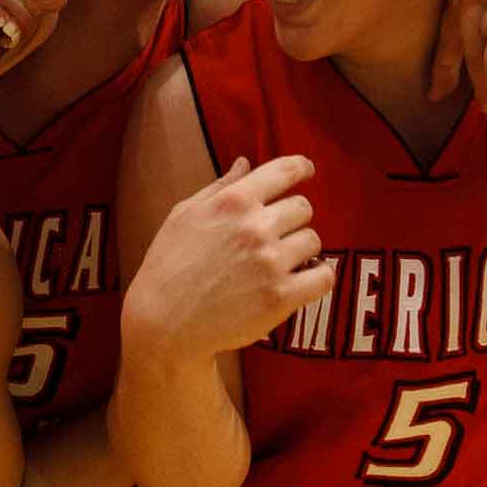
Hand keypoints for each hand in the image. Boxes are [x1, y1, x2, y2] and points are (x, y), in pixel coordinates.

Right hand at [123, 156, 332, 360]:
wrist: (163, 323)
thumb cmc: (168, 266)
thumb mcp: (184, 215)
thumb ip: (220, 187)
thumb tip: (246, 163)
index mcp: (232, 201)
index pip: (283, 171)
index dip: (301, 168)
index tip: (306, 171)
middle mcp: (255, 227)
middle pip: (303, 208)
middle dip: (292, 220)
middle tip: (276, 236)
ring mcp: (270, 262)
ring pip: (313, 241)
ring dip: (302, 250)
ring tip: (282, 262)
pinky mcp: (280, 297)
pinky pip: (322, 277)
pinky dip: (318, 277)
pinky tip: (304, 279)